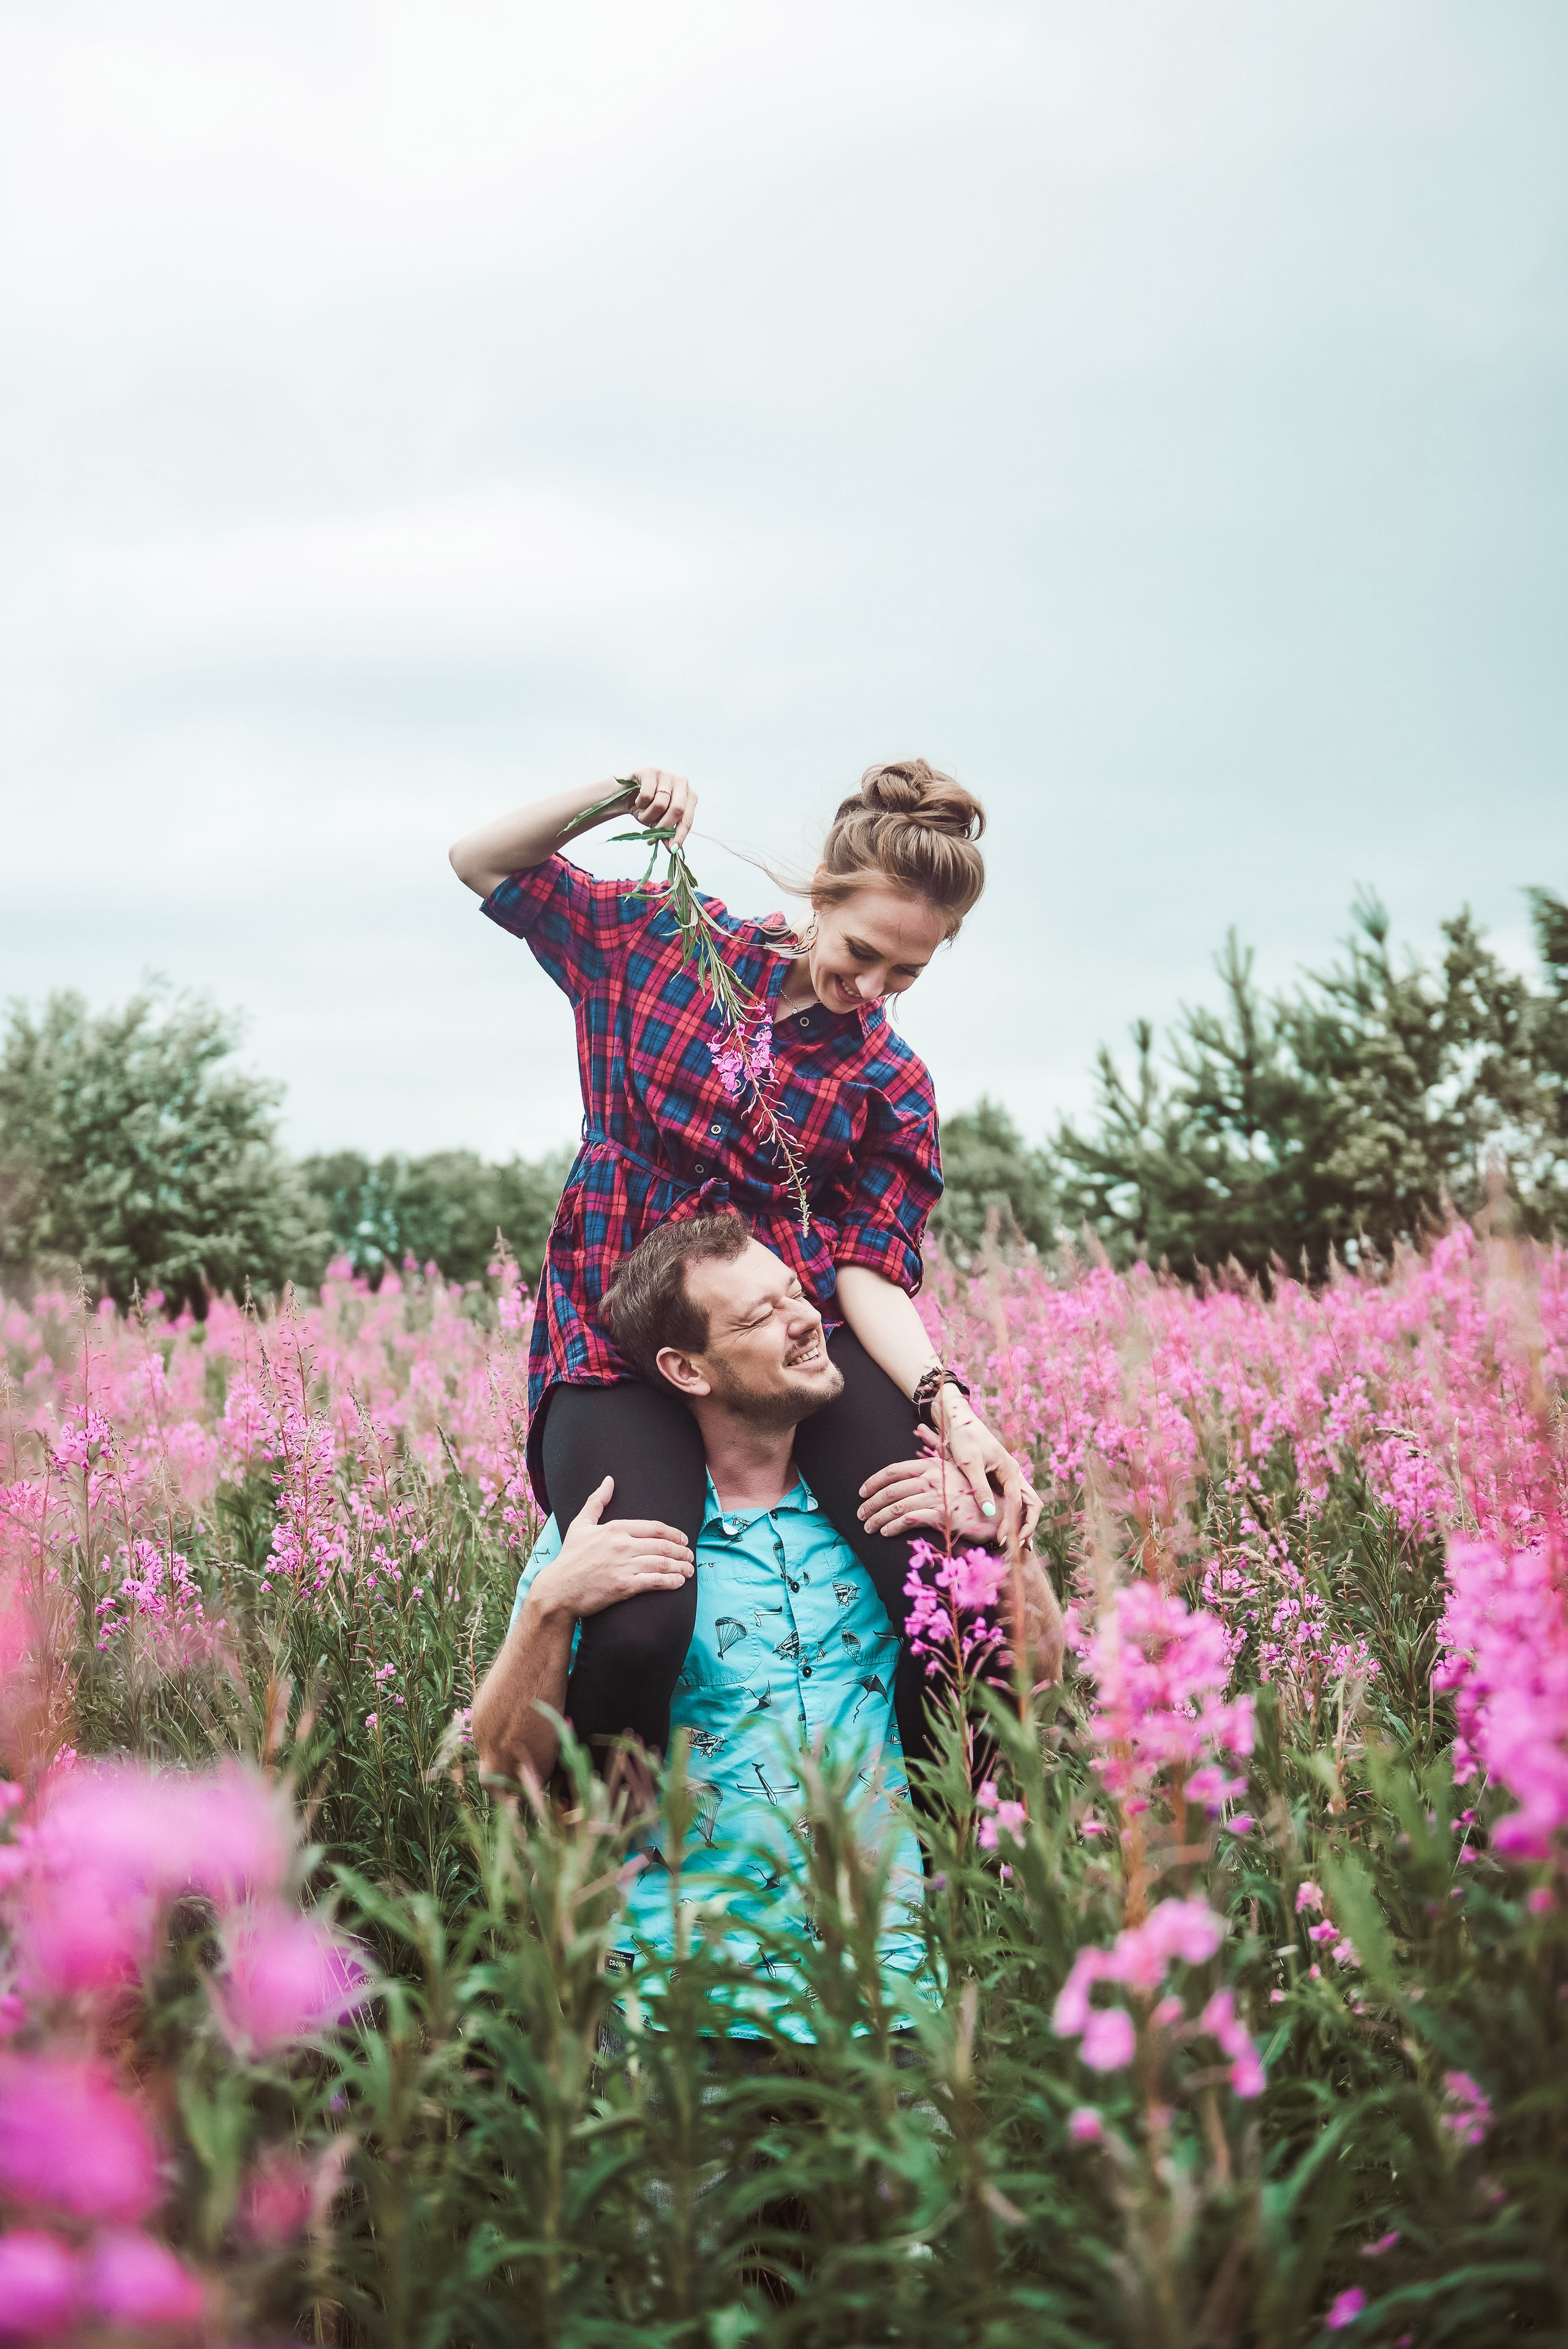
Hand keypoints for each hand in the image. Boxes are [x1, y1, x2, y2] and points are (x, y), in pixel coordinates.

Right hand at [529, 1476, 692, 1620]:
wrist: (558, 1590)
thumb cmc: (570, 1558)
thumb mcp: (580, 1525)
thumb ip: (596, 1501)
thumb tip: (609, 1480)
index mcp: (615, 1528)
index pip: (654, 1527)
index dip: (674, 1533)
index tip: (682, 1539)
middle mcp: (622, 1545)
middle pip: (663, 1545)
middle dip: (682, 1551)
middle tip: (690, 1556)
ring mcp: (624, 1566)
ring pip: (663, 1563)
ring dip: (681, 1566)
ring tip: (689, 1570)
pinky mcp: (624, 1586)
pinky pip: (655, 1581)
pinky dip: (671, 1581)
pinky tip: (679, 1582)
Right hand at [628, 766, 696, 848]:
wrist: (627, 794)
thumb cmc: (648, 808)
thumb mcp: (659, 823)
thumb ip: (667, 834)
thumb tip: (672, 849)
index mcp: (689, 796)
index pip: (687, 818)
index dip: (680, 834)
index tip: (672, 848)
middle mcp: (682, 782)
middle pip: (677, 809)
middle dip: (663, 825)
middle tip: (652, 833)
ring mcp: (667, 774)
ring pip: (660, 804)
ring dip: (648, 815)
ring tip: (643, 814)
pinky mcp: (651, 770)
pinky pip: (647, 795)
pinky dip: (640, 804)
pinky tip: (638, 801)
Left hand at [858, 1427, 999, 1543]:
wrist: (998, 1511)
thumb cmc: (974, 1490)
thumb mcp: (955, 1465)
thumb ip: (936, 1447)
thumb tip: (920, 1427)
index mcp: (931, 1466)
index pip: (893, 1471)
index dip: (873, 1482)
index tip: (861, 1492)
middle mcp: (931, 1478)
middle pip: (890, 1490)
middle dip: (871, 1504)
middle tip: (860, 1514)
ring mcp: (937, 1496)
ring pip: (896, 1507)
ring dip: (878, 1518)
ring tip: (868, 1527)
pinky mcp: (942, 1514)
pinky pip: (909, 1520)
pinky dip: (893, 1527)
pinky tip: (885, 1532)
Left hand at [931, 1388, 1041, 1547]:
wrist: (958, 1421)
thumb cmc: (963, 1439)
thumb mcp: (970, 1465)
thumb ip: (980, 1489)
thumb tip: (991, 1514)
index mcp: (1010, 1470)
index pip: (1018, 1503)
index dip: (1012, 1523)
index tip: (1002, 1540)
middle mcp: (1013, 1474)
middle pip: (1030, 1504)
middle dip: (1027, 1526)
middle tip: (1019, 1547)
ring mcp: (1007, 1477)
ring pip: (1023, 1503)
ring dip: (1021, 1522)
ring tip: (1016, 1543)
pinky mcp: (998, 1478)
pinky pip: (1011, 1500)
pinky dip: (1011, 1515)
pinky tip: (1005, 1528)